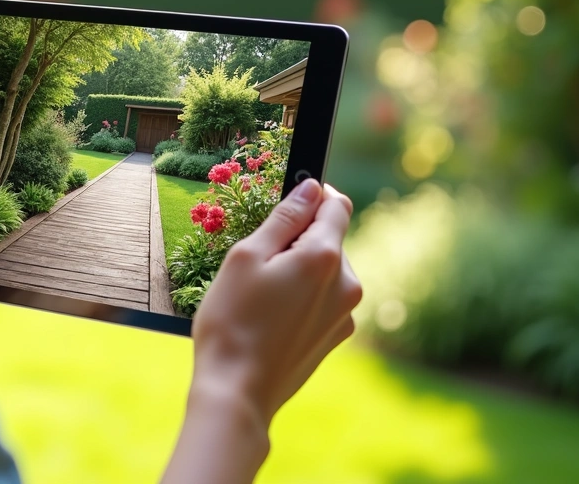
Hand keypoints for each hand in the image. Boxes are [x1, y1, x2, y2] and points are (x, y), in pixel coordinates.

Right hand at [164, 179, 361, 483]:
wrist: (237, 391)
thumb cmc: (232, 321)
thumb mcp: (246, 257)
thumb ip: (284, 218)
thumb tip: (311, 187)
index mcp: (324, 258)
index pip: (337, 205)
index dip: (315, 195)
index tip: (291, 201)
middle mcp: (347, 284)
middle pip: (329, 241)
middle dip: (299, 241)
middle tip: (258, 264)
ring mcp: (344, 314)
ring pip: (326, 272)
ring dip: (300, 272)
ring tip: (260, 297)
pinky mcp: (335, 337)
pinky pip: (323, 301)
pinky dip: (302, 299)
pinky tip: (271, 319)